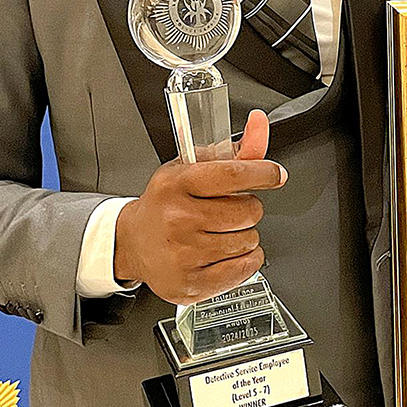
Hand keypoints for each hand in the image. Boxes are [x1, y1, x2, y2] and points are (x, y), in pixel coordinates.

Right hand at [113, 110, 284, 304]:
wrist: (132, 242)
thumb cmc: (166, 203)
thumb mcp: (192, 168)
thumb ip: (235, 150)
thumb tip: (260, 123)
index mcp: (177, 185)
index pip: (234, 174)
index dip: (264, 173)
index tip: (274, 174)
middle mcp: (177, 219)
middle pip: (249, 211)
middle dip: (246, 209)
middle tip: (224, 211)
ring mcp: (183, 254)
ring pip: (251, 240)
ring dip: (243, 235)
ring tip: (216, 233)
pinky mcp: (190, 284)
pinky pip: (246, 267)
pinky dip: (244, 259)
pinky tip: (221, 253)